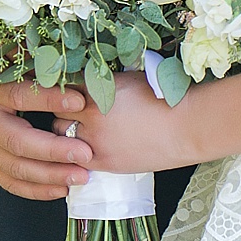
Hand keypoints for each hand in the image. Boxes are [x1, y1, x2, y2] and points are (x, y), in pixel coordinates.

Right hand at [0, 57, 92, 199]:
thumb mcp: (8, 53)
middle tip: (86, 154)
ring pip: (15, 168)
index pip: (20, 96)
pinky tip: (62, 189)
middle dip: (54, 151)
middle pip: (18, 142)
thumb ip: (33, 56)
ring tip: (81, 176)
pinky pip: (10, 182)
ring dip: (50, 175)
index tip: (80, 100)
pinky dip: (36, 190)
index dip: (49, 99)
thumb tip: (68, 52)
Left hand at [52, 70, 200, 172]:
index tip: (62, 89)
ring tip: (78, 128)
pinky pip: (74, 158)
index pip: (61, 86)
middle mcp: (90, 113)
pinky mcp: (103, 161)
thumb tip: (81, 81)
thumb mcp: (126, 79)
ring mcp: (94, 139)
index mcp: (96, 88)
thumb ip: (99, 81)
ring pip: (60, 134)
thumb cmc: (161, 98)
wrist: (184, 127)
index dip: (61, 88)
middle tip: (69, 110)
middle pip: (55, 110)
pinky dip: (73, 152)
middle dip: (61, 109)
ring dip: (64, 131)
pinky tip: (81, 147)